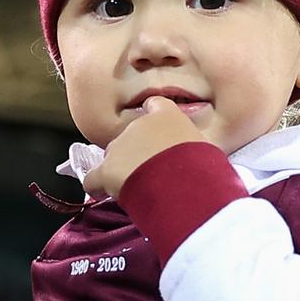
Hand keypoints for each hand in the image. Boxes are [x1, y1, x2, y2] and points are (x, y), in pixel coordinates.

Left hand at [83, 96, 206, 198]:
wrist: (183, 183)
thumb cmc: (203, 166)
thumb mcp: (206, 149)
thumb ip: (192, 145)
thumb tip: (192, 157)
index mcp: (166, 116)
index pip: (156, 106)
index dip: (155, 120)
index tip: (158, 133)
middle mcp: (138, 125)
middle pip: (131, 135)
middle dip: (138, 150)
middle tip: (153, 171)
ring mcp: (119, 146)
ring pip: (113, 155)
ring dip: (122, 168)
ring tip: (137, 186)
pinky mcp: (107, 170)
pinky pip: (94, 179)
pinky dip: (98, 186)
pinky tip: (105, 194)